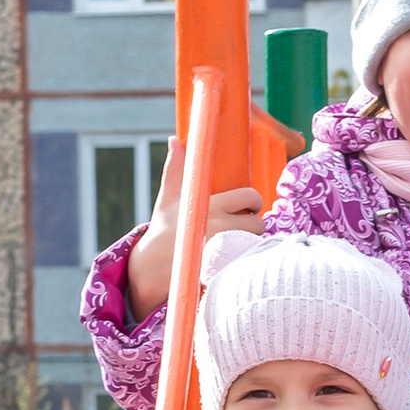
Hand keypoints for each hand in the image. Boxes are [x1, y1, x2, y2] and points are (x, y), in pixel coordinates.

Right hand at [123, 138, 265, 320]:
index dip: (252, 201)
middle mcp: (220, 226)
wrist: (151, 267)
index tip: (245, 206)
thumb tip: (175, 140)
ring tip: (235, 242)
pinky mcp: (223, 268)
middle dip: (254, 224)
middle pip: (258, 223)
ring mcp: (223, 249)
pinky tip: (232, 259)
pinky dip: (245, 259)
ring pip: (255, 242)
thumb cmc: (162, 230)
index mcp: (211, 205)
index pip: (249, 196)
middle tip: (242, 226)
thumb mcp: (167, 198)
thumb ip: (175, 169)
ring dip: (250, 242)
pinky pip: (247, 261)